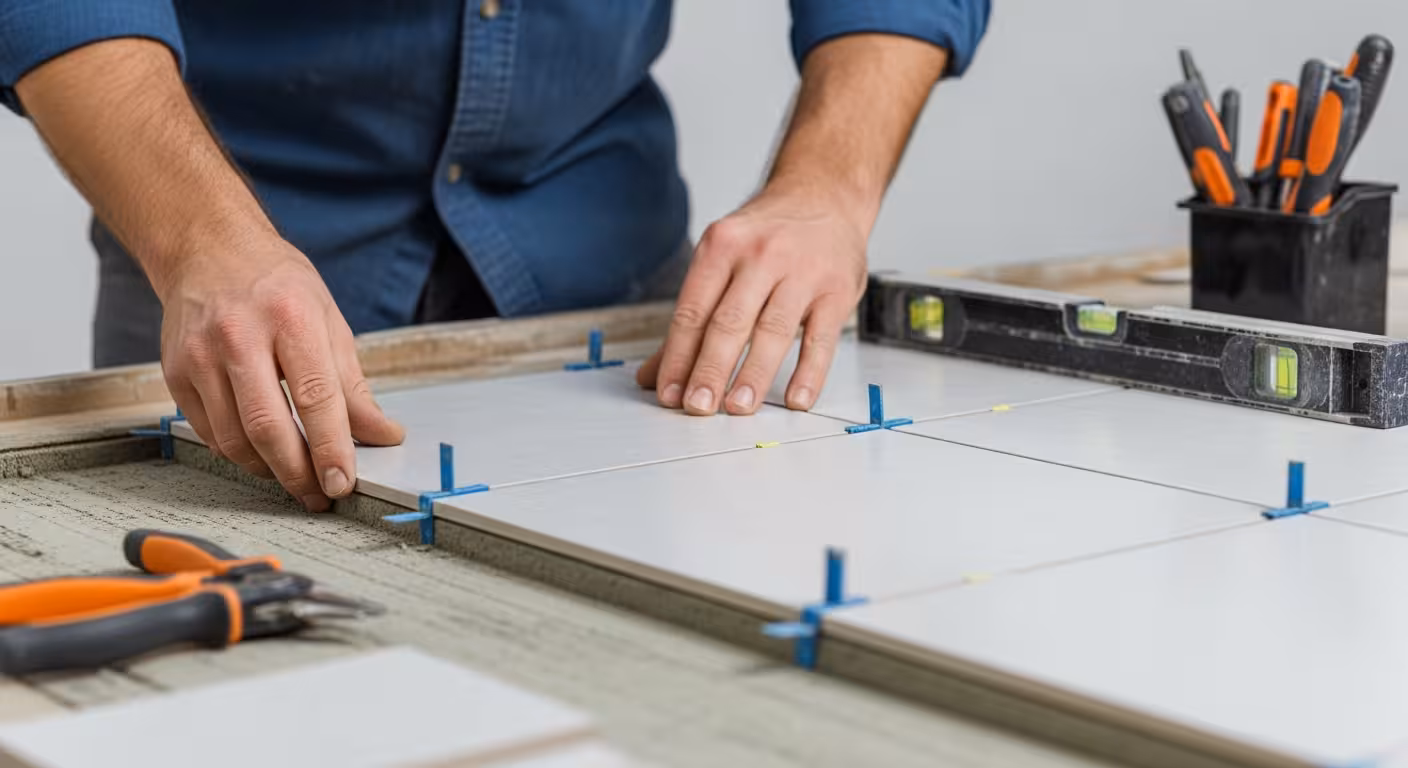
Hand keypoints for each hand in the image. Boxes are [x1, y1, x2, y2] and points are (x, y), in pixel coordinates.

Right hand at [158, 234, 404, 509]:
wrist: (208, 249)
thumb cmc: (277, 283)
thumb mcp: (329, 320)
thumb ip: (354, 384)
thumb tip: (383, 434)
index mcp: (291, 317)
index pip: (316, 398)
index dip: (331, 448)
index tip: (343, 482)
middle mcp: (239, 335)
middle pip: (268, 427)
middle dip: (298, 473)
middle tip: (320, 495)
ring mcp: (200, 356)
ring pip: (234, 438)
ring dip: (269, 470)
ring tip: (296, 477)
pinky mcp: (175, 373)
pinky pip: (210, 433)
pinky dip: (239, 454)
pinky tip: (262, 454)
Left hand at [636, 184, 867, 414]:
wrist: (825, 196)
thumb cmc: (768, 236)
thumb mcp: (723, 261)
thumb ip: (691, 320)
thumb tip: (653, 375)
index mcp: (721, 246)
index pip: (692, 311)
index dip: (677, 357)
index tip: (668, 393)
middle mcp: (761, 255)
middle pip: (729, 322)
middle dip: (710, 369)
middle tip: (697, 406)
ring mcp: (803, 271)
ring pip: (773, 330)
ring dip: (754, 374)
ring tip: (737, 407)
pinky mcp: (838, 289)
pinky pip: (822, 338)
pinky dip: (809, 373)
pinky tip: (795, 399)